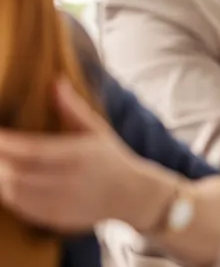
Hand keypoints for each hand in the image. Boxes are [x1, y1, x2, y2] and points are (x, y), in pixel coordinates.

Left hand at [0, 80, 172, 232]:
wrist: (130, 195)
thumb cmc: (110, 157)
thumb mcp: (96, 129)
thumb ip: (73, 107)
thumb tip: (56, 81)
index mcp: (79, 155)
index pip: (32, 149)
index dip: (7, 142)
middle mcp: (69, 180)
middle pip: (17, 172)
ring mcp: (60, 202)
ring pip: (14, 190)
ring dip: (1, 175)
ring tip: (1, 160)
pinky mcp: (54, 217)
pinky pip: (20, 206)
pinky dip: (7, 192)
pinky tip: (7, 178)